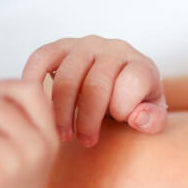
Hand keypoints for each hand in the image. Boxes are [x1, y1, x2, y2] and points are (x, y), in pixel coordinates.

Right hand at [22, 35, 167, 146]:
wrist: (120, 83)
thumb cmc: (136, 104)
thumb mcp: (152, 116)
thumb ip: (153, 120)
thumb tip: (136, 118)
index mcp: (141, 65)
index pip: (133, 82)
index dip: (123, 109)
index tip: (117, 124)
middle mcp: (115, 49)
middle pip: (96, 85)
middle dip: (88, 119)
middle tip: (85, 141)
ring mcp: (86, 45)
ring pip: (67, 77)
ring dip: (62, 111)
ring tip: (64, 134)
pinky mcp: (61, 46)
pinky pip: (42, 58)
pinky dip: (34, 82)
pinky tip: (37, 107)